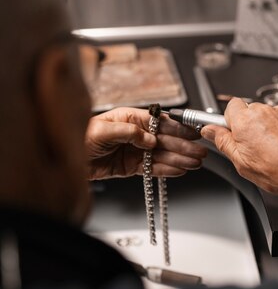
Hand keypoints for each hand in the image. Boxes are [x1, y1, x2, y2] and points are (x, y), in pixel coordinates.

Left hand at [86, 107, 206, 179]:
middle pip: (165, 140)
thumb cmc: (80, 137)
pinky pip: (153, 168)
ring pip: (162, 155)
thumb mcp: (102, 130)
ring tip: (195, 163)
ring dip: (180, 159)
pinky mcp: (131, 166)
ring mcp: (135, 151)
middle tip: (200, 152)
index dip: (178, 127)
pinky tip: (179, 170)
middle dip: (184, 146)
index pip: (160, 122)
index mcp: (131, 118)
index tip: (193, 132)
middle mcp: (136, 134)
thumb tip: (150, 138)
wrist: (67, 159)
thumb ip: (128, 132)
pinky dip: (166, 170)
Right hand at [201, 98, 277, 195]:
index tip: (234, 132)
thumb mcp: (241, 163)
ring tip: (277, 149)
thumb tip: (210, 131)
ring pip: (270, 114)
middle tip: (257, 146)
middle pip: (251, 111)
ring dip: (271, 126)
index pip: (231, 107)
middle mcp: (264, 111)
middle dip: (252, 125)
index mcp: (244, 121)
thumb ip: (223, 142)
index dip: (232, 120)